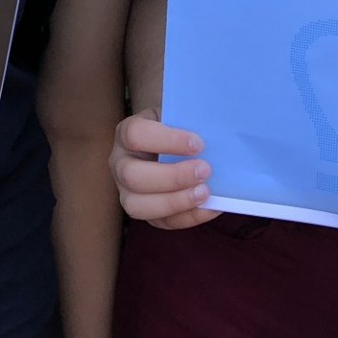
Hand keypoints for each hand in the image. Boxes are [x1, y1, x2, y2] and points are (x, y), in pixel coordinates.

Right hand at [110, 109, 220, 229]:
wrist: (173, 144)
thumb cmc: (177, 127)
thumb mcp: (178, 115)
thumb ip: (190, 120)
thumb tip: (217, 132)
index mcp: (126, 133)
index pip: (135, 135)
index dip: (166, 140)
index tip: (198, 143)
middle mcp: (120, 164)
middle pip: (132, 176)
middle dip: (172, 177)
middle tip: (206, 170)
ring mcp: (127, 192)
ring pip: (137, 206)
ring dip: (175, 202)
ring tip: (205, 193)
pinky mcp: (146, 213)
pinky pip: (161, 222)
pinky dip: (189, 217)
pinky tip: (210, 206)